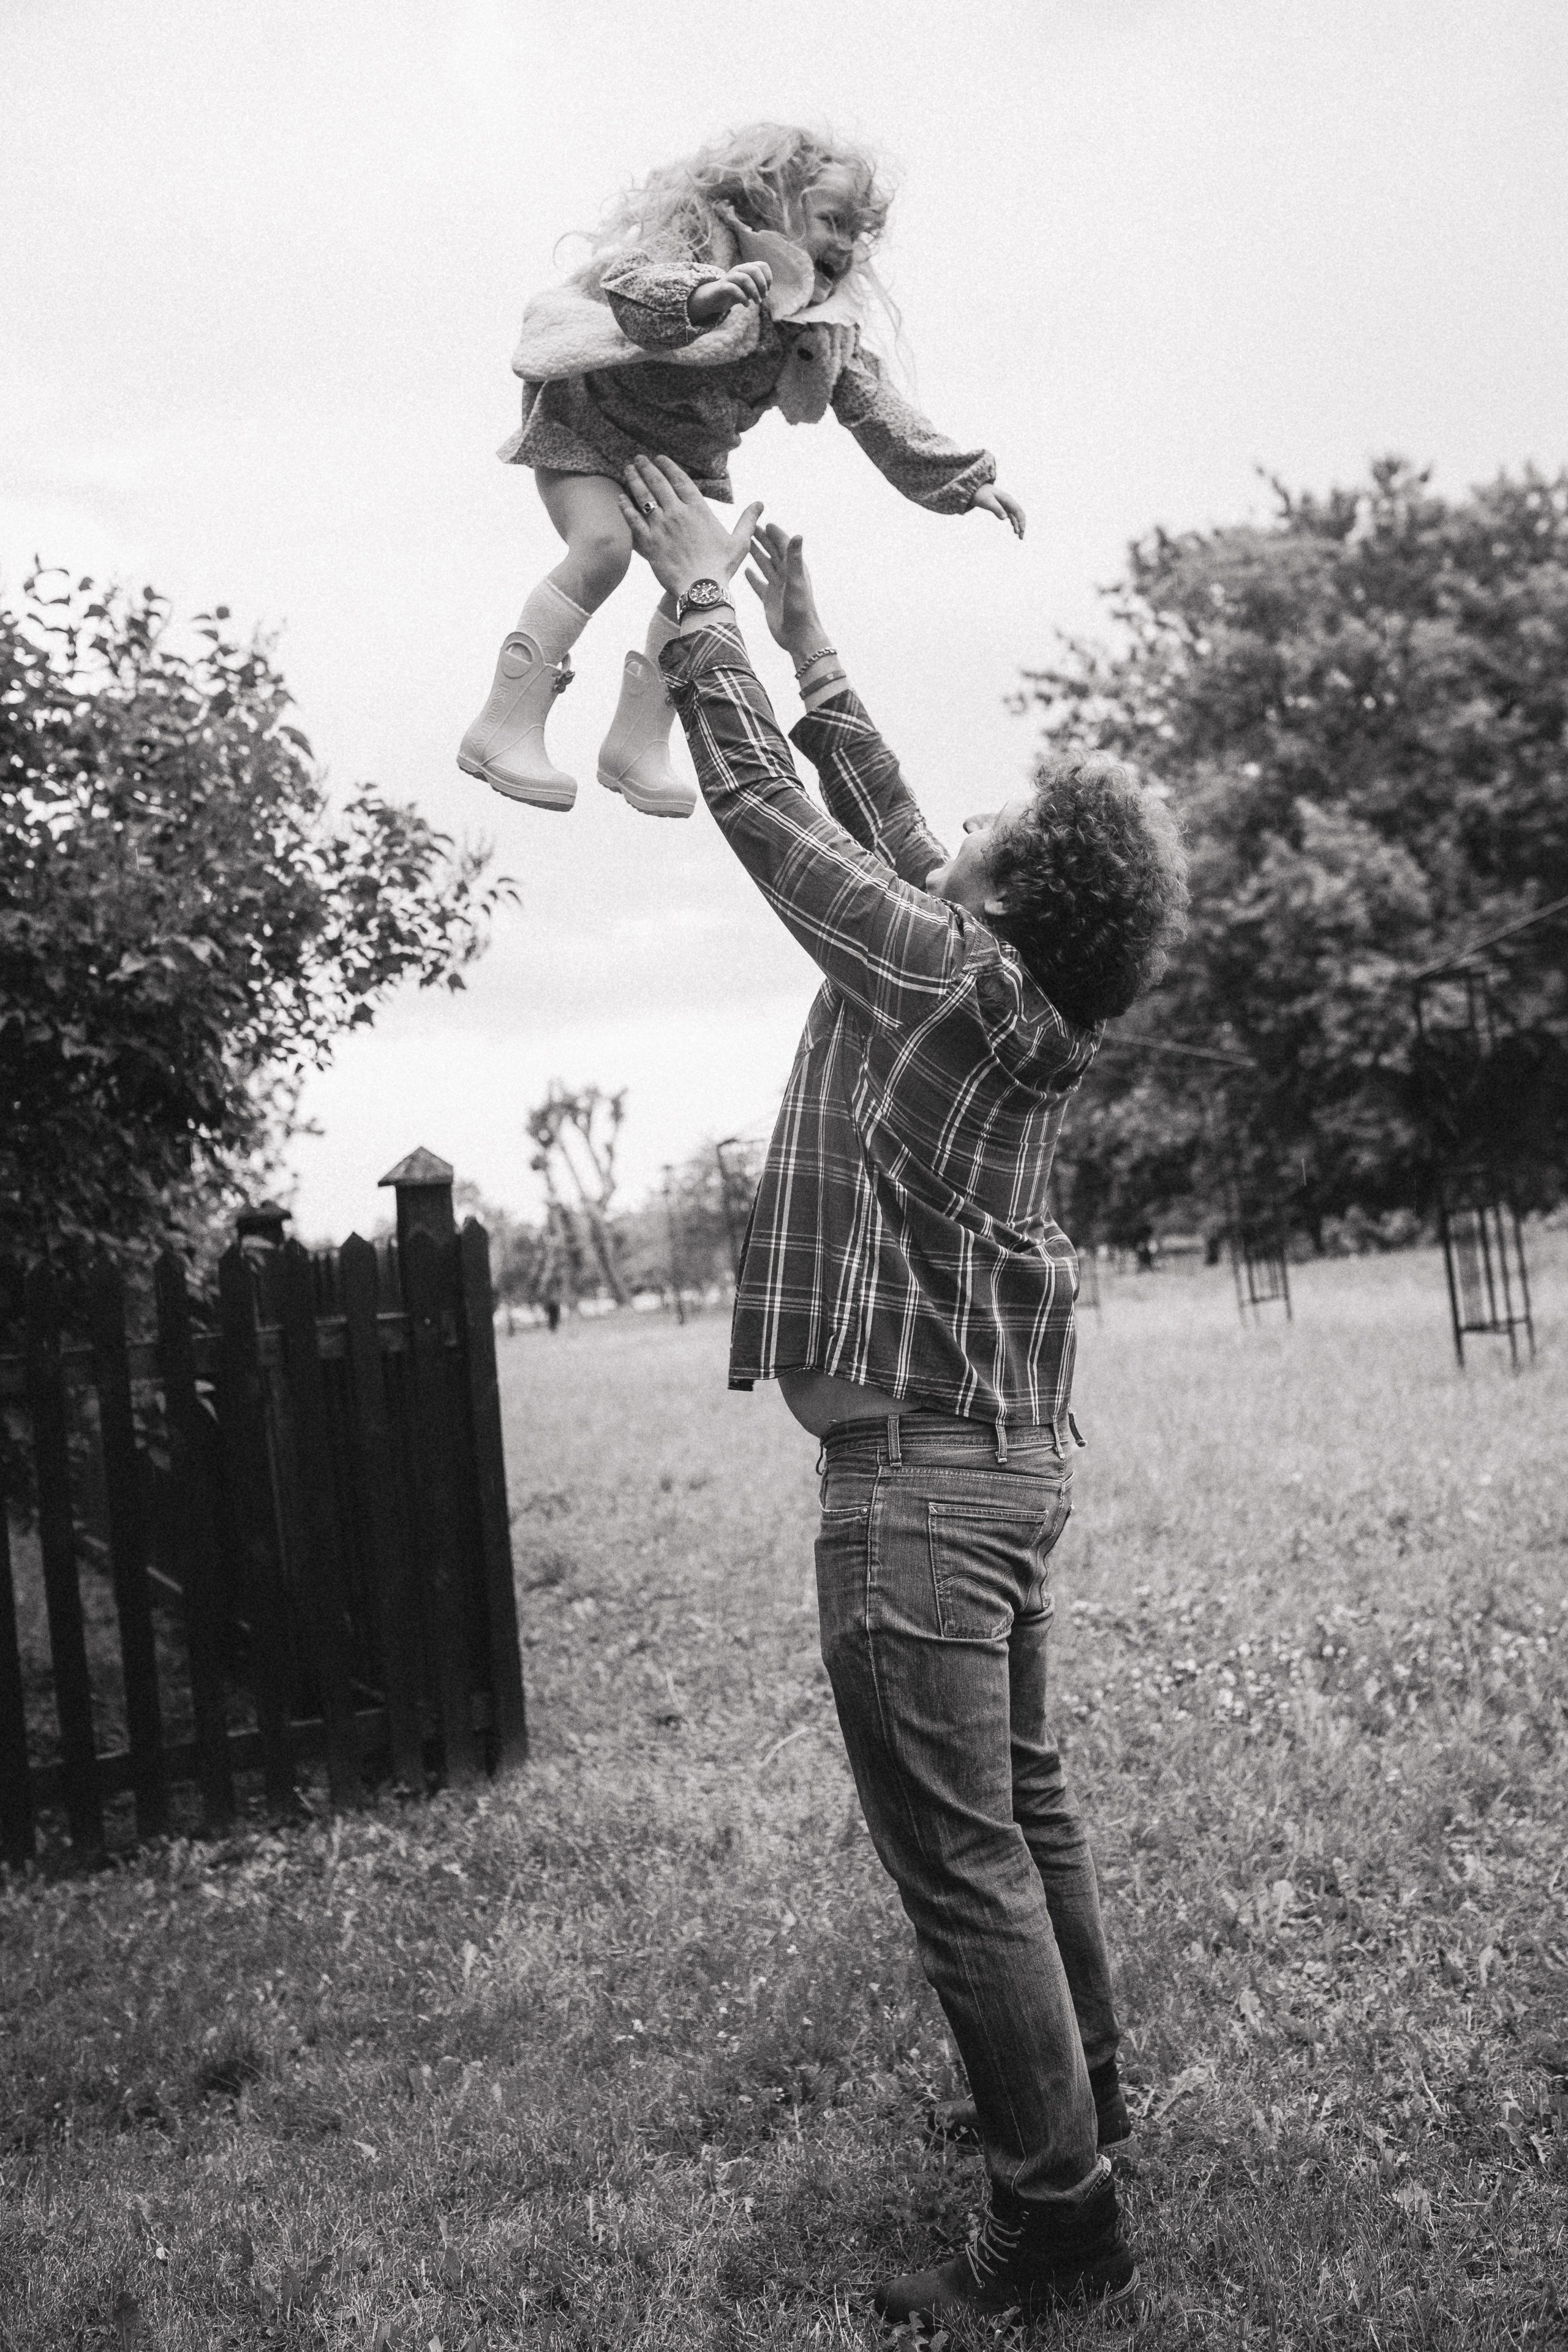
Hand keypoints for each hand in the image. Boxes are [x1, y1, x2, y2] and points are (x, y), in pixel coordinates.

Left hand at [617, 454, 763, 599]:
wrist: (701, 589)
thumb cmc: (721, 567)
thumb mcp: (739, 542)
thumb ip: (747, 520)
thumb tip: (760, 504)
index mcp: (698, 510)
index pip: (680, 480)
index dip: (668, 466)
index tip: (660, 458)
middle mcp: (677, 513)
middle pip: (659, 483)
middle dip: (647, 468)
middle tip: (639, 458)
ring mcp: (661, 527)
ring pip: (644, 497)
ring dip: (635, 480)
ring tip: (629, 469)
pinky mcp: (649, 542)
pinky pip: (633, 520)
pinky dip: (625, 507)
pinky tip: (620, 498)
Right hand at [687, 261, 773, 325]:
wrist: (713, 298)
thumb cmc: (733, 294)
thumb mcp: (747, 290)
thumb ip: (756, 289)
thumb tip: (765, 292)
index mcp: (745, 269)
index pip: (761, 265)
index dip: (768, 277)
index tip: (767, 290)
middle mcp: (738, 270)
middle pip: (754, 270)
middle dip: (762, 285)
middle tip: (763, 297)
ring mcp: (729, 277)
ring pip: (745, 278)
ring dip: (754, 292)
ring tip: (757, 302)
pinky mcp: (722, 287)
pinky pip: (734, 289)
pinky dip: (743, 298)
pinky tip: (746, 305)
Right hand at [745, 523, 826, 657]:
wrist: (798, 638)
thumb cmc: (800, 611)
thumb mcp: (796, 582)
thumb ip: (794, 559)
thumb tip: (798, 534)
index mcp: (794, 569)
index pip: (784, 546)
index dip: (776, 534)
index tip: (766, 522)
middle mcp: (786, 577)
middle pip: (773, 553)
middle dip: (763, 540)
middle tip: (750, 527)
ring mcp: (777, 588)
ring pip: (765, 566)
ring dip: (756, 554)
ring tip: (745, 543)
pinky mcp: (769, 600)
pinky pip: (759, 585)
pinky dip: (753, 577)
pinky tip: (745, 571)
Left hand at [973, 484, 1025, 538]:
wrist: (976, 489)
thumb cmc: (981, 495)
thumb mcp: (987, 502)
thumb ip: (996, 509)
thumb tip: (1005, 518)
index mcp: (1007, 499)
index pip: (1018, 511)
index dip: (1021, 521)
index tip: (1020, 531)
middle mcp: (1009, 502)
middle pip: (1019, 514)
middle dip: (1022, 525)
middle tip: (1021, 538)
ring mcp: (1006, 505)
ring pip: (1016, 516)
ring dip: (1018, 526)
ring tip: (1019, 537)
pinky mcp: (1003, 508)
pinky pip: (1011, 516)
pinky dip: (1014, 523)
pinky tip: (1015, 530)